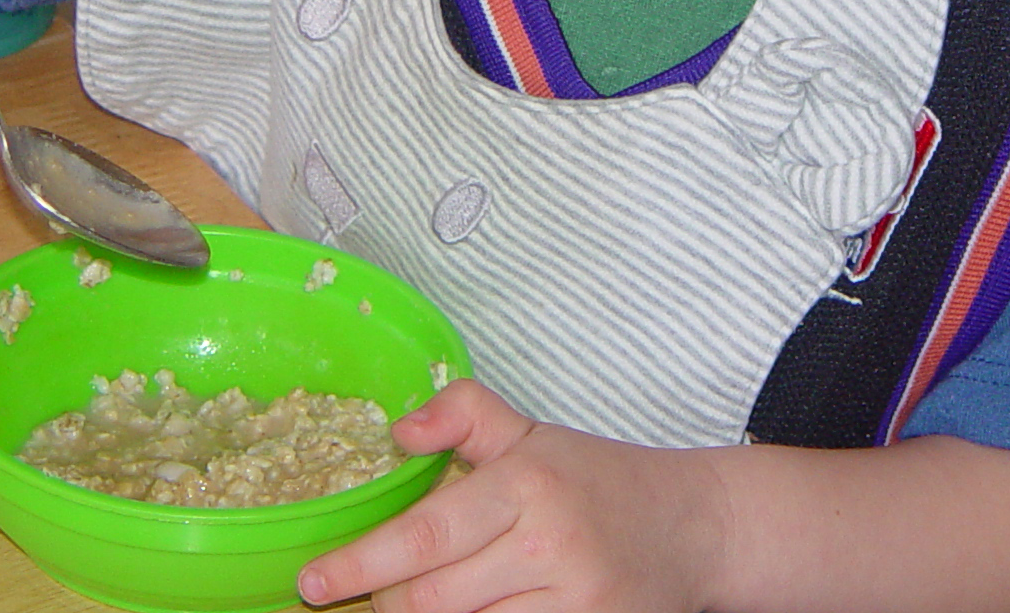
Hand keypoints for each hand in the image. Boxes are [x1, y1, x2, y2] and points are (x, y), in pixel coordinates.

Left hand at [299, 380, 726, 612]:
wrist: (696, 528)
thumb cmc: (600, 481)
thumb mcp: (532, 434)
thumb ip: (463, 415)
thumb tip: (398, 430)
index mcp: (525, 486)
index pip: (425, 537)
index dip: (360, 564)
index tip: (313, 582)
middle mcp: (547, 547)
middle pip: (431, 600)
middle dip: (383, 603)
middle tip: (354, 595)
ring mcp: (571, 603)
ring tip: (403, 605)